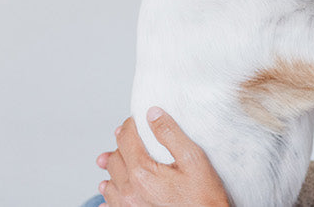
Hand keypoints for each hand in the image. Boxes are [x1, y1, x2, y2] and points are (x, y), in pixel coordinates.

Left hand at [95, 107, 228, 206]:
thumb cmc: (204, 198)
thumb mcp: (193, 160)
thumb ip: (171, 135)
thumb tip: (153, 114)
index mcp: (142, 172)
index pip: (126, 138)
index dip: (132, 124)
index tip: (139, 120)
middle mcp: (130, 191)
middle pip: (115, 158)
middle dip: (122, 145)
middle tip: (130, 138)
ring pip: (109, 181)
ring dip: (114, 169)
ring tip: (117, 161)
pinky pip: (110, 204)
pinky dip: (111, 194)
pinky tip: (116, 190)